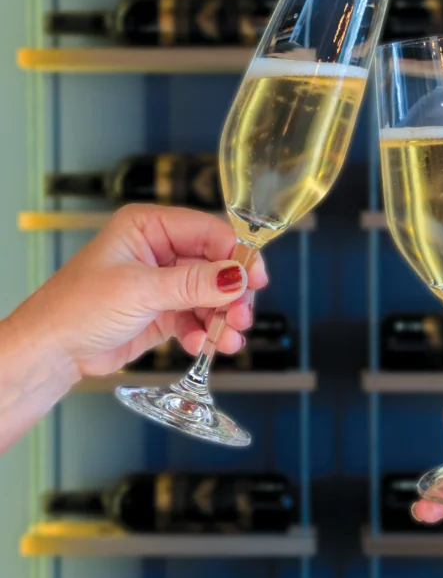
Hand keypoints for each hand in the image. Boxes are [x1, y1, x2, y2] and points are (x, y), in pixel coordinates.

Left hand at [14, 204, 267, 378]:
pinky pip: (196, 317)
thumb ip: (193, 283)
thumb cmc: (78, 307)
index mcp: (149, 226)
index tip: (255, 278)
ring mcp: (162, 281)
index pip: (207, 231)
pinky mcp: (162, 311)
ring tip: (229, 339)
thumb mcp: (140, 289)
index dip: (235, 254)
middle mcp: (159, 249)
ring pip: (209, 294)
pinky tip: (204, 346)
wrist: (51, 352)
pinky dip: (204, 332)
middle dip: (230, 292)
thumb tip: (237, 277)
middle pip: (213, 264)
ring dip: (221, 317)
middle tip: (242, 316)